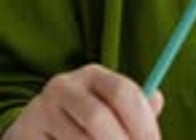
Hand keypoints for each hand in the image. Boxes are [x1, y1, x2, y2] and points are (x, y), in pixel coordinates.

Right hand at [5, 63, 162, 139]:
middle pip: (98, 118)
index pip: (122, 91)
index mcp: (92, 74)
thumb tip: (157, 101)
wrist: (35, 128)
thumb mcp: (108, 106)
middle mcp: (64, 86)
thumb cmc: (84, 119)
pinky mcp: (26, 133)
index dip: (142, 122)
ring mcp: (41, 110)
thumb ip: (134, 107)